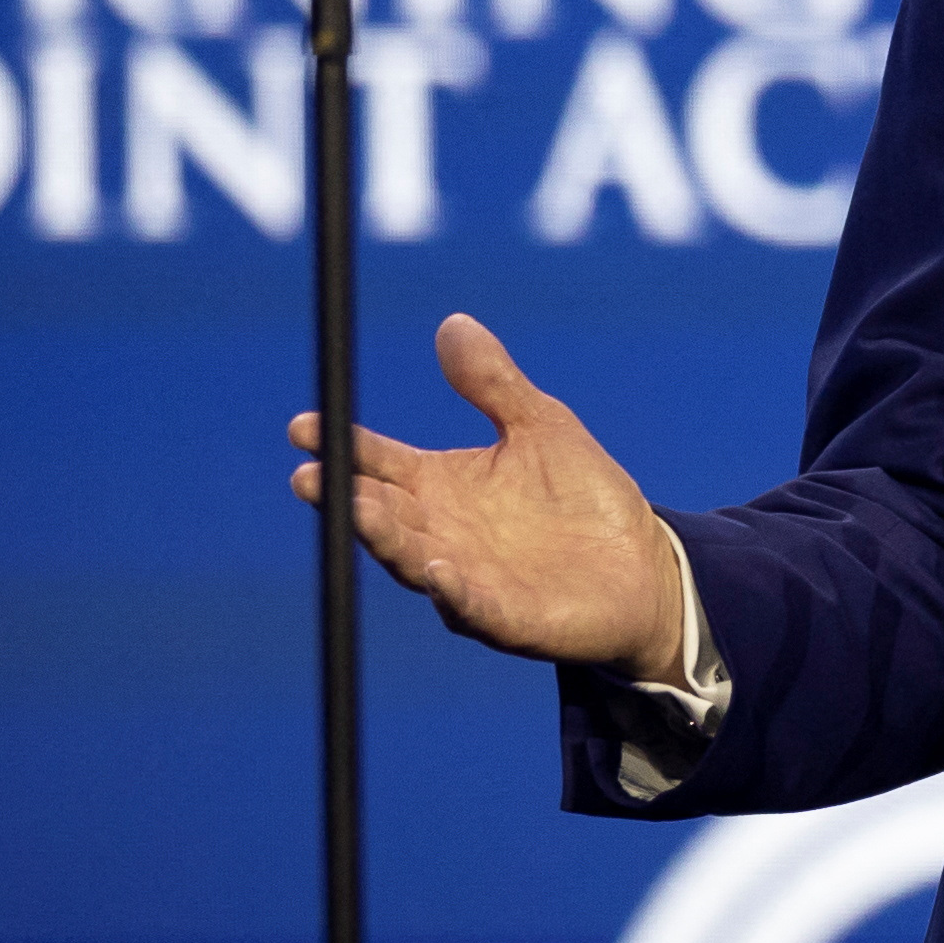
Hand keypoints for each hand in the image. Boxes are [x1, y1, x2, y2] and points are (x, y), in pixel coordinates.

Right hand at [290, 314, 684, 678]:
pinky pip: (475, 608)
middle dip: (345, 497)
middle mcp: (442, 535)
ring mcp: (470, 581)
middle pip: (382, 514)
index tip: (302, 425)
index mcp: (441, 487)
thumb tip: (453, 323)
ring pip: (413, 561)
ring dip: (385, 539)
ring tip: (358, 509)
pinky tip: (440, 572)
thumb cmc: (581, 497)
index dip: (341, 446)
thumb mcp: (541, 426)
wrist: (640, 566)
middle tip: (309, 476)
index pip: (378, 464)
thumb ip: (494, 383)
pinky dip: (455, 593)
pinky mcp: (511, 619)